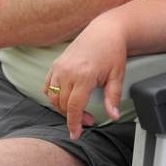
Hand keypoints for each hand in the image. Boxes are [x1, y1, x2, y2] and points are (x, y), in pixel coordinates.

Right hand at [44, 15, 125, 139]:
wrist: (105, 31)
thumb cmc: (112, 51)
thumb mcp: (117, 75)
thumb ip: (112, 98)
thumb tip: (113, 116)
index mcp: (84, 75)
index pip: (74, 107)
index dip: (74, 123)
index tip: (75, 134)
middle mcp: (68, 71)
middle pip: (63, 104)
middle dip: (73, 117)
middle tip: (88, 120)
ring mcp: (59, 67)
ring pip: (53, 97)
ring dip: (62, 108)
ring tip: (78, 110)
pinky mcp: (56, 64)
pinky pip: (48, 86)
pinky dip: (53, 96)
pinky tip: (65, 99)